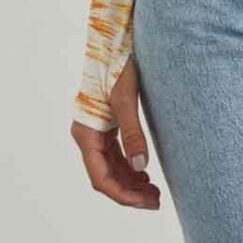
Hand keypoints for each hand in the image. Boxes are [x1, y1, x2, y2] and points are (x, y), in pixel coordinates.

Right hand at [70, 57, 160, 208]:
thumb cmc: (117, 66)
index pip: (101, 178)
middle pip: (105, 176)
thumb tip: (141, 168)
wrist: (112, 40)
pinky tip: (143, 173)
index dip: (122, 194)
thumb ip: (133, 134)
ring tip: (153, 192)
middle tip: (155, 201)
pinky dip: (128, 167)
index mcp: (86, 134)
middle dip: (129, 192)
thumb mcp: (127, 100)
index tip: (145, 202)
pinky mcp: (104, 124)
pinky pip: (114, 154)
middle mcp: (87, 136)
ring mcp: (95, 130)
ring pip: (110, 167)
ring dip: (130, 181)